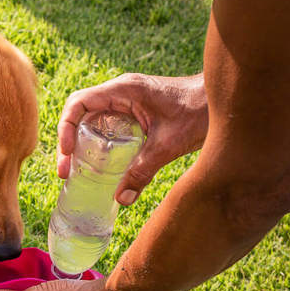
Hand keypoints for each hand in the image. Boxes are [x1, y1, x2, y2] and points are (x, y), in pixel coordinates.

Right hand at [57, 72, 208, 203]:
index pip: (78, 104)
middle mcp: (121, 92)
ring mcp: (128, 100)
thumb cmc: (200, 112)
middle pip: (80, 113)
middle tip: (66, 171)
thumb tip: (121, 199)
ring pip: (92, 119)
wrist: (224, 101)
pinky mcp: (136, 110)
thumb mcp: (168, 145)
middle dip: (68, 141)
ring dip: (81, 142)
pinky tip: (101, 164)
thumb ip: (143, 171)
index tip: (67, 154)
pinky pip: (108, 124)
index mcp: (123, 91)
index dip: (65, 128)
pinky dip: (98, 142)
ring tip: (77, 171)